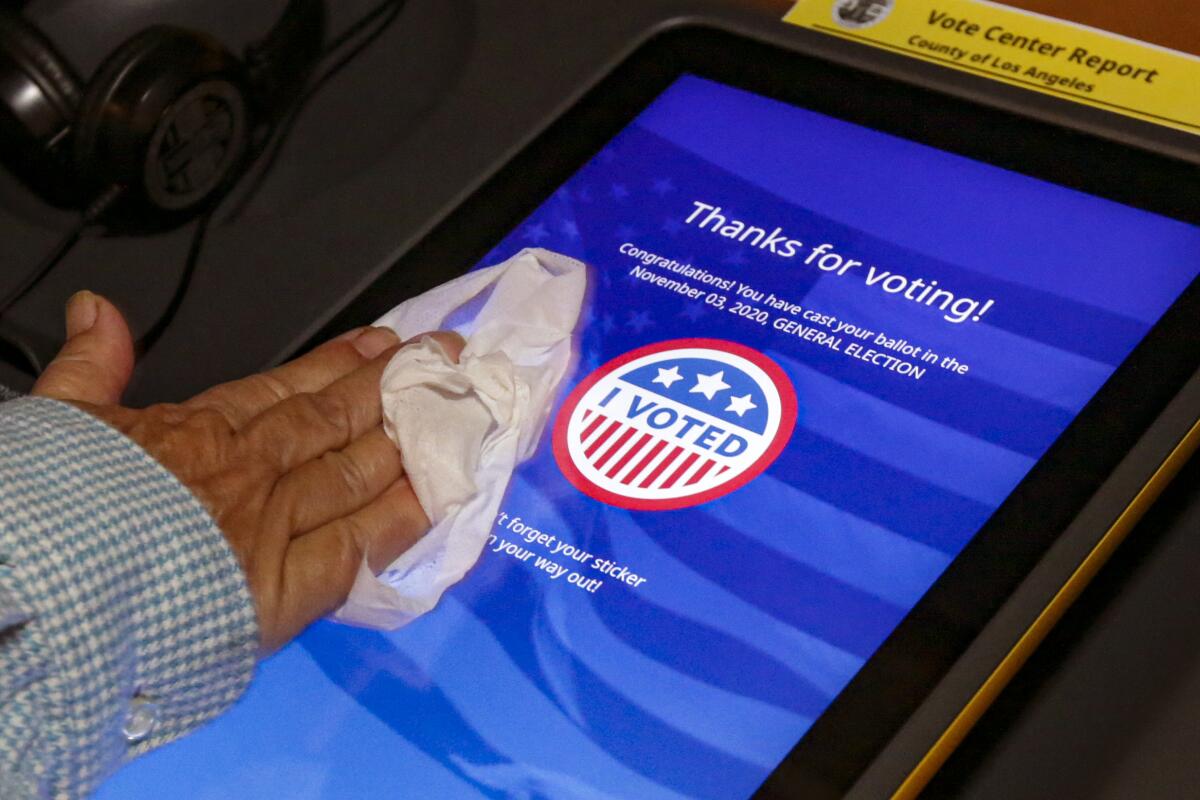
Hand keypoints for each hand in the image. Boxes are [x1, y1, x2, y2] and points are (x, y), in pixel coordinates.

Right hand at [32, 291, 461, 652]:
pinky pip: (359, 546)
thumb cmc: (50, 513)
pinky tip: (440, 495)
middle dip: (398, 386)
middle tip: (450, 355)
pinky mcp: (285, 590)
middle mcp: (251, 471)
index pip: (288, 387)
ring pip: (359, 470)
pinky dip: (401, 519)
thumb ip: (90, 364)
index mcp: (199, 432)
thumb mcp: (58, 422)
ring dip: (412, 438)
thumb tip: (95, 306)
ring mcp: (275, 527)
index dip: (342, 363)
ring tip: (459, 409)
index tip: (384, 342)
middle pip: (339, 419)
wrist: (43, 593)